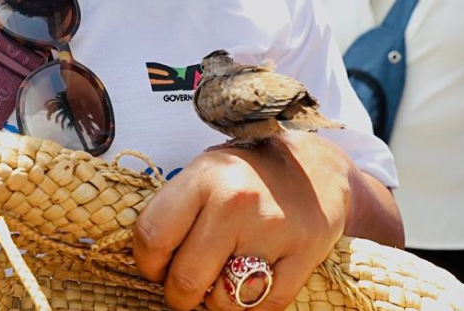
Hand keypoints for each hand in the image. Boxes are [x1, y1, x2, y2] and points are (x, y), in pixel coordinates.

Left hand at [133, 133, 352, 310]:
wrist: (315, 167)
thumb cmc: (248, 176)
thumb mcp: (205, 174)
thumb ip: (175, 213)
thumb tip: (150, 264)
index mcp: (205, 177)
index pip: (153, 238)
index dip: (149, 264)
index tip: (158, 266)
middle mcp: (237, 201)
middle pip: (185, 279)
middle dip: (180, 293)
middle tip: (189, 283)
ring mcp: (273, 229)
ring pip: (224, 301)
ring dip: (218, 300)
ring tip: (225, 276)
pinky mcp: (304, 253)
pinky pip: (263, 308)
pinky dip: (253, 305)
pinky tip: (254, 279)